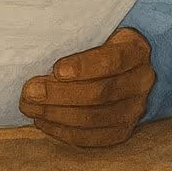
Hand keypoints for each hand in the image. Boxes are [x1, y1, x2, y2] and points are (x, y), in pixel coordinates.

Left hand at [19, 28, 154, 146]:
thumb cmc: (98, 44)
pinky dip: (64, 132)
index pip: (112, 60)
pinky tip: (43, 122)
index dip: (83, 67)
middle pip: (100, 93)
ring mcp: (135, 109)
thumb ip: (74, 40)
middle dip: (59, 94)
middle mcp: (142, 80)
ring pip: (94, 119)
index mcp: (136, 50)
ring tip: (29, 107)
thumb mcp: (95, 32)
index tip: (56, 70)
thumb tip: (36, 51)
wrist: (120, 66)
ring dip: (56, 115)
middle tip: (29, 92)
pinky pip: (93, 138)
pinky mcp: (123, 130)